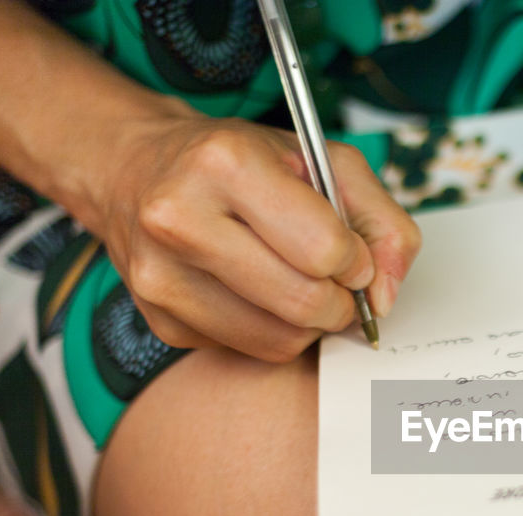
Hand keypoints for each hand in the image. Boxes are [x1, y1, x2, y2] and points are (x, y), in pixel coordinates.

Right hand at [94, 115, 419, 360]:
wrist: (136, 169)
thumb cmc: (239, 161)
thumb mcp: (322, 159)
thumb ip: (381, 220)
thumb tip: (386, 297)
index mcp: (224, 163)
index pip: (323, 250)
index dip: (356, 261)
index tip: (351, 254)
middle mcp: (179, 219)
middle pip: (303, 302)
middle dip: (340, 301)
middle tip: (339, 283)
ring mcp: (161, 276)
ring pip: (279, 339)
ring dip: (310, 323)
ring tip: (301, 284)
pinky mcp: (159, 320)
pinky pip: (249, 350)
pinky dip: (271, 330)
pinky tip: (257, 292)